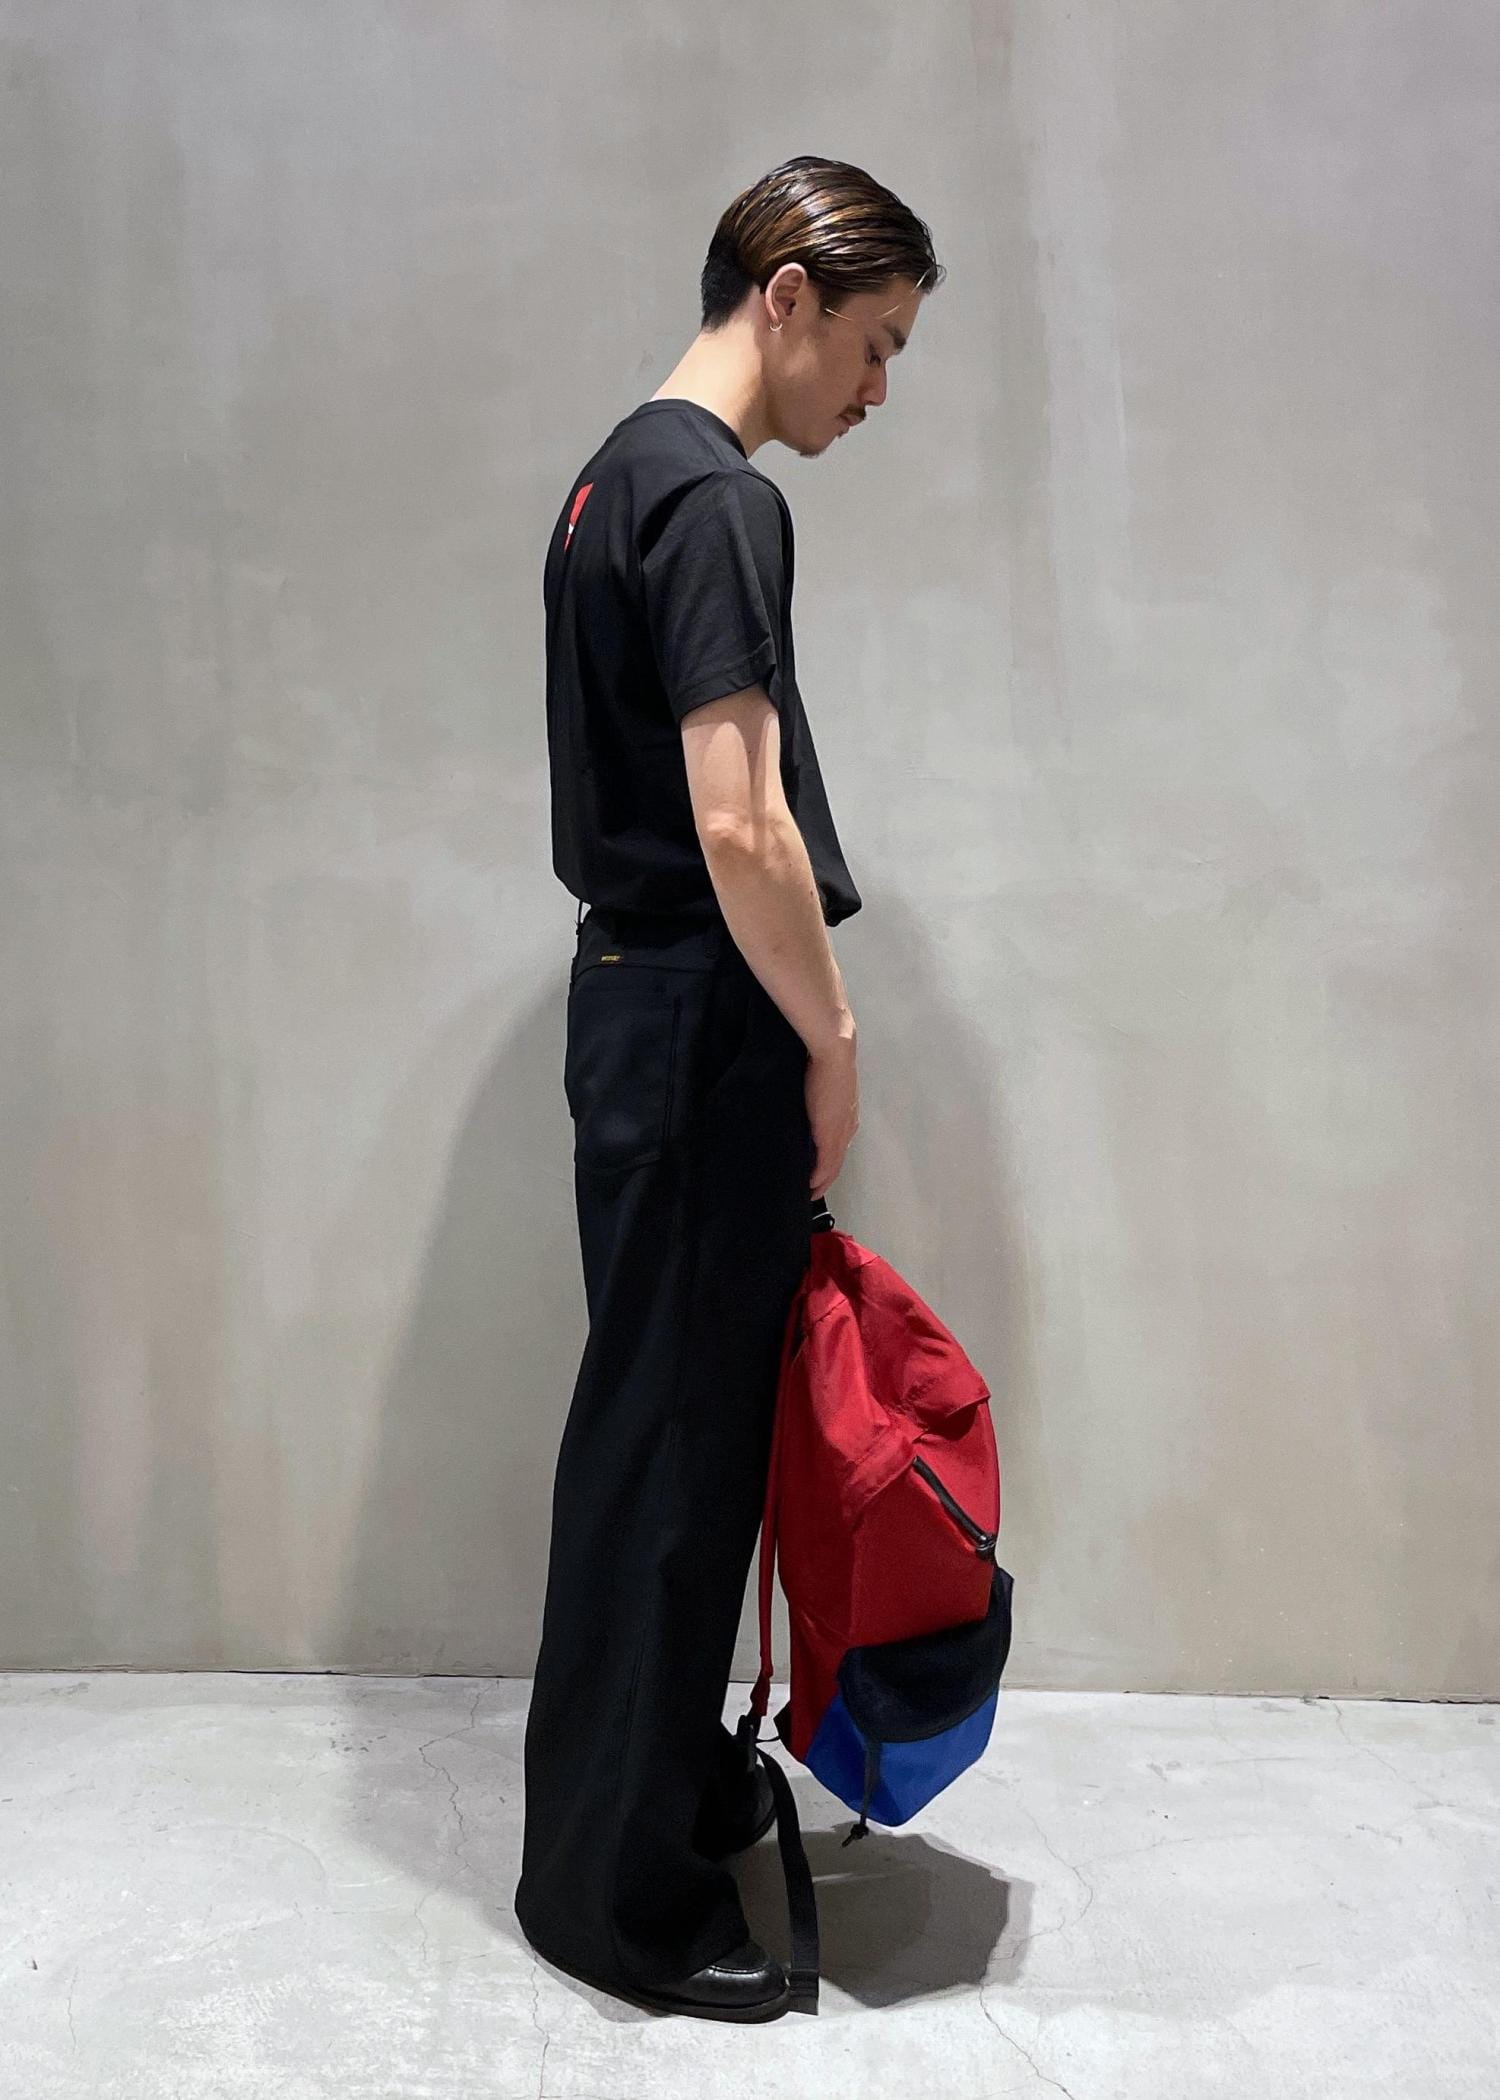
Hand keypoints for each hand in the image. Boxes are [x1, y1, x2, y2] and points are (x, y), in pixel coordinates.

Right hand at [805, 1024, 857, 1199]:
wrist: (832, 1053)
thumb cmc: (822, 1061)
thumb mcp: (819, 1084)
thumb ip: (815, 1098)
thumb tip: (804, 1103)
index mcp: (845, 1116)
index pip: (837, 1147)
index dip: (828, 1164)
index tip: (818, 1176)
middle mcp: (847, 1126)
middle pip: (837, 1161)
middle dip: (825, 1178)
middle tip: (812, 1192)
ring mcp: (841, 1131)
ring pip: (833, 1165)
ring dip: (822, 1181)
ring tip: (809, 1192)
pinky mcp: (831, 1133)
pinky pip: (826, 1162)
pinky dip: (819, 1176)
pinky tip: (811, 1185)